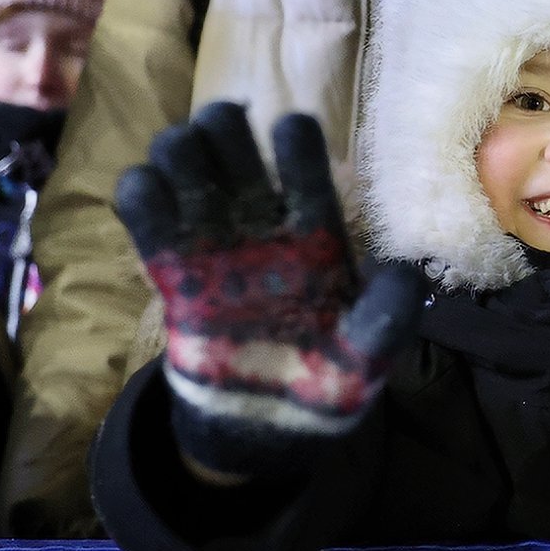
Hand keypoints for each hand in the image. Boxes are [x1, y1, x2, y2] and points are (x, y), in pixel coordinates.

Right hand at [115, 102, 427, 478]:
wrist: (266, 427)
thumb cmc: (326, 380)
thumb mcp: (367, 356)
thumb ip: (387, 318)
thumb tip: (408, 273)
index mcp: (316, 235)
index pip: (308, 176)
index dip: (299, 146)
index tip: (291, 127)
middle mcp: (262, 227)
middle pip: (238, 155)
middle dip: (226, 129)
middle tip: (219, 122)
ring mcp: (215, 247)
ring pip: (190, 174)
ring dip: (180, 148)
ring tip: (180, 150)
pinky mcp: (175, 275)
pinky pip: (150, 224)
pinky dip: (142, 196)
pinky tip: (144, 188)